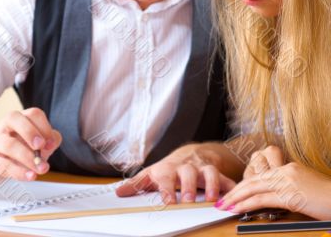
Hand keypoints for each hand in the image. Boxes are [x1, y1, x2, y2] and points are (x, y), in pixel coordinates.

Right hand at [0, 108, 61, 186]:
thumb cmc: (20, 151)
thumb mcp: (38, 145)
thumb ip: (50, 141)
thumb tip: (52, 143)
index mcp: (20, 119)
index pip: (33, 114)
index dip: (45, 127)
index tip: (51, 144)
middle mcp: (4, 126)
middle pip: (14, 118)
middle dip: (30, 132)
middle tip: (41, 146)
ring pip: (8, 144)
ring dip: (27, 157)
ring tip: (41, 168)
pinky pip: (2, 165)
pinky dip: (19, 171)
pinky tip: (30, 176)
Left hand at [116, 144, 235, 203]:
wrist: (190, 153)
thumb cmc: (169, 168)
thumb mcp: (151, 174)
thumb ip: (137, 183)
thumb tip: (119, 192)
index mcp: (168, 169)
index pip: (166, 177)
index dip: (167, 189)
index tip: (168, 201)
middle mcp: (186, 167)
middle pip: (188, 173)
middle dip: (189, 187)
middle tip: (189, 201)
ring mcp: (202, 169)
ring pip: (209, 172)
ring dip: (212, 185)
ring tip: (212, 201)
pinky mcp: (217, 173)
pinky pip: (226, 178)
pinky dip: (231, 186)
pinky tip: (234, 195)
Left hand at [216, 145, 330, 219]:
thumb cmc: (328, 198)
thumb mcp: (305, 187)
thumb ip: (289, 187)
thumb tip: (274, 197)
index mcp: (287, 168)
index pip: (259, 176)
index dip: (243, 185)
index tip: (232, 193)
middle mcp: (284, 171)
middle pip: (253, 180)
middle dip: (234, 191)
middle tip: (221, 200)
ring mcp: (286, 181)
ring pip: (253, 188)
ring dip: (236, 198)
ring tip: (224, 205)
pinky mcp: (290, 194)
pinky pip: (262, 199)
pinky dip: (246, 204)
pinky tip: (237, 209)